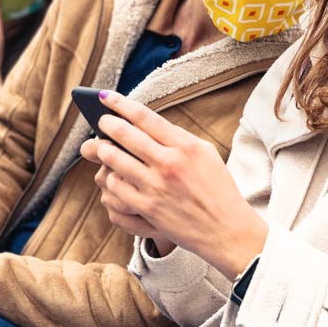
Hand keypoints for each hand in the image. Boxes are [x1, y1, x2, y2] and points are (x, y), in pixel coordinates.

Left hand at [79, 91, 266, 277]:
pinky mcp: (148, 208)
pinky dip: (110, 179)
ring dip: (103, 151)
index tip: (106, 97)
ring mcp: (156, 187)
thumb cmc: (217, 188)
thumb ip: (178, 137)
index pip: (145, 117)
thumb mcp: (205, 154)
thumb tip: (147, 125)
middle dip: (107, 125)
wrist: (226, 229)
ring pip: (115, 161)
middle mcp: (169, 163)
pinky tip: (112, 176)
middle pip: (125, 135)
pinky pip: (116, 188)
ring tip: (102, 147)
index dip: (121, 104)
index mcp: (186, 145)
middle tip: (101, 121)